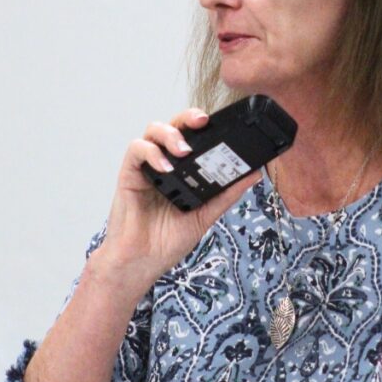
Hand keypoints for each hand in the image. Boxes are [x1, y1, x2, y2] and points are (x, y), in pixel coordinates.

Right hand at [94, 107, 260, 296]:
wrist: (141, 264)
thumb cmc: (166, 242)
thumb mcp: (204, 216)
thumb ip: (226, 194)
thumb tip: (253, 174)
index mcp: (181, 171)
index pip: (192, 137)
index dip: (203, 125)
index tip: (221, 123)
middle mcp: (163, 164)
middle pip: (173, 126)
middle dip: (187, 117)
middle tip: (203, 120)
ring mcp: (145, 168)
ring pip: (152, 131)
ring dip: (170, 134)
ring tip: (184, 149)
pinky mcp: (128, 175)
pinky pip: (136, 151)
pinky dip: (151, 153)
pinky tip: (165, 167)